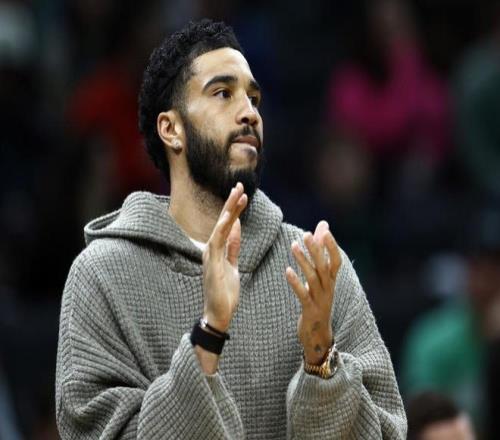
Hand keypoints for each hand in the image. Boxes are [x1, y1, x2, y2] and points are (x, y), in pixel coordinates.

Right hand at [202, 182, 247, 332]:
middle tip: (240, 185)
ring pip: (220, 227)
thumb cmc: (224, 292)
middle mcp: (211, 249)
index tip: (243, 194)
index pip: (227, 224)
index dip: (235, 209)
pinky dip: (222, 229)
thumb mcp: (232, 265)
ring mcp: (210, 255)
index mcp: (217, 249)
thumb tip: (236, 228)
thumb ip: (233, 246)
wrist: (219, 314)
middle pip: (223, 221)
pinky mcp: (212, 263)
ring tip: (237, 194)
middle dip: (231, 203)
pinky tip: (228, 217)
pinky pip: (217, 243)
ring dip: (228, 210)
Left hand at [286, 221, 340, 364]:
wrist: (318, 336)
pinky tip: (287, 270)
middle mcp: (328, 289)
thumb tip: (323, 226)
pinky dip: (296, 283)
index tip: (324, 229)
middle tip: (305, 234)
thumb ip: (321, 253)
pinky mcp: (310, 311)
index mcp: (331, 282)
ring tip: (293, 246)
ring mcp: (320, 301)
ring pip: (314, 279)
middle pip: (324, 267)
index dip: (332, 246)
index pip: (336, 261)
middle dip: (316, 250)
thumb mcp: (321, 280)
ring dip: (304, 262)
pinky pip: (304, 295)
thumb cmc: (318, 302)